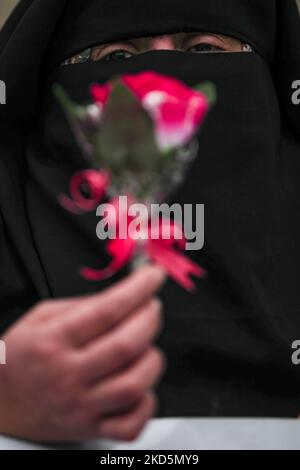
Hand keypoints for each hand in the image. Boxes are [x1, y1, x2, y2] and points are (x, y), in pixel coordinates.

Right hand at [0, 265, 165, 441]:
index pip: (106, 311)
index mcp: (51, 343)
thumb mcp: (40, 317)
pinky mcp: (90, 429)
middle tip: (151, 305)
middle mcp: (66, 376)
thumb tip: (124, 295)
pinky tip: (139, 382)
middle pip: (126, 346)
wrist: (0, 403)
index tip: (153, 276)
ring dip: (151, 358)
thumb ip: (81, 305)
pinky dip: (146, 401)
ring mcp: (80, 407)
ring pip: (134, 385)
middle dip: (150, 318)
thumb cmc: (19, 359)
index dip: (137, 289)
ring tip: (144, 344)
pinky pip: (132, 424)